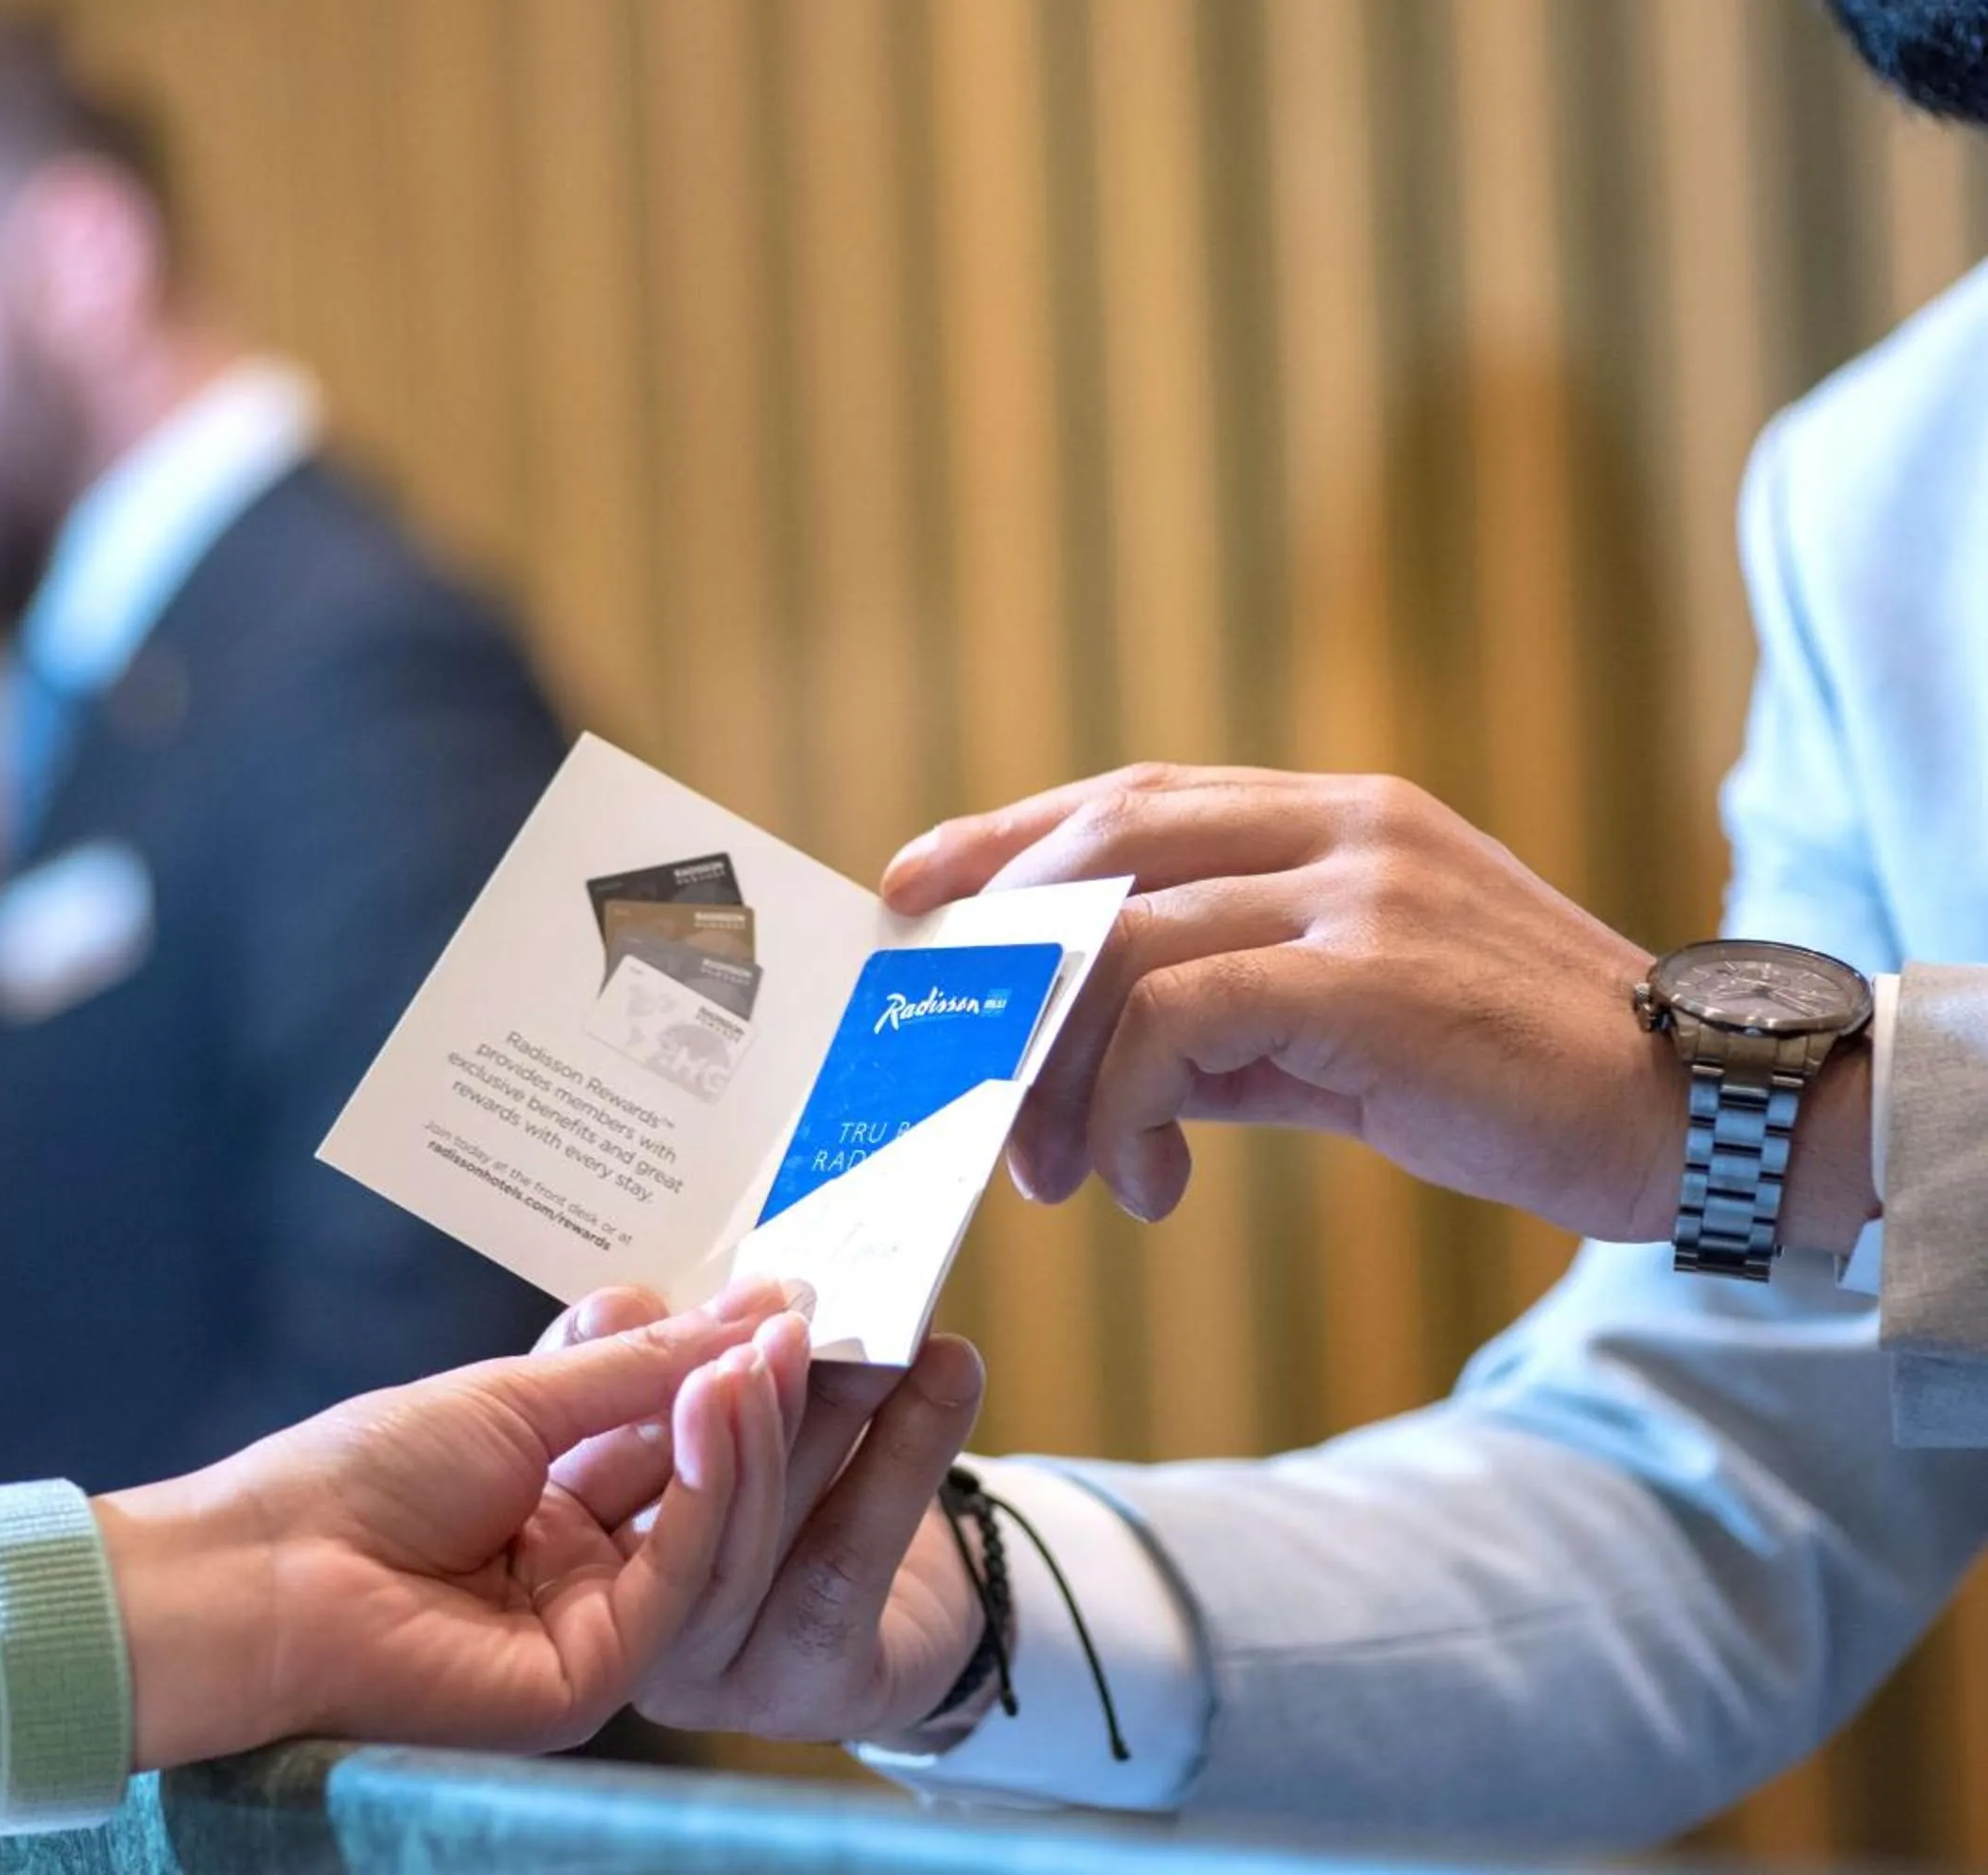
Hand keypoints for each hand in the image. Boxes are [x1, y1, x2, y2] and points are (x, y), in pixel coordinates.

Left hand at [102, 1283, 808, 1767]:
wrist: (262, 1571)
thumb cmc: (357, 1477)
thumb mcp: (514, 1398)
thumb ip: (639, 1370)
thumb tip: (756, 1310)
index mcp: (560, 1512)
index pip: (679, 1444)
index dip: (735, 1379)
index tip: (792, 1308)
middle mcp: (586, 1578)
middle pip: (709, 1496)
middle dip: (760, 1406)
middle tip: (807, 1321)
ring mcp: (594, 1636)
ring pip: (712, 1543)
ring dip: (747, 1438)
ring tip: (771, 1349)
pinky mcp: (592, 1683)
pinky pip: (677, 1585)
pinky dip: (712, 1496)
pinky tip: (721, 1409)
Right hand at [537, 1291, 990, 1746]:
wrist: (906, 1613)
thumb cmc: (802, 1491)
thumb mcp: (732, 1411)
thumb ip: (684, 1362)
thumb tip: (639, 1297)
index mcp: (568, 1552)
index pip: (573, 1452)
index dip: (614, 1370)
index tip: (651, 1297)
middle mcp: (622, 1629)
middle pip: (671, 1499)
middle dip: (735, 1398)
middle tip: (785, 1317)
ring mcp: (712, 1676)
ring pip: (756, 1533)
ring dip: (818, 1419)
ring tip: (872, 1339)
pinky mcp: (809, 1691)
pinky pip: (849, 1564)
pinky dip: (904, 1457)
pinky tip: (947, 1378)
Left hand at [880, 763, 1875, 1246]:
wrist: (1695, 1115)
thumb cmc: (1515, 1075)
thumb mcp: (1349, 1026)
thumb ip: (1228, 1015)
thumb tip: (1093, 1059)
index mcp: (1339, 814)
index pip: (1134, 797)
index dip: (1013, 835)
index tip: (922, 884)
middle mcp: (1344, 828)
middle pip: (1104, 849)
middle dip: (999, 945)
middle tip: (945, 1054)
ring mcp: (1360, 894)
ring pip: (1125, 946)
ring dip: (1057, 1071)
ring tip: (1055, 1172)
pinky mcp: (1368, 980)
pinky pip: (1176, 1021)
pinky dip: (1126, 1106)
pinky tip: (1148, 1185)